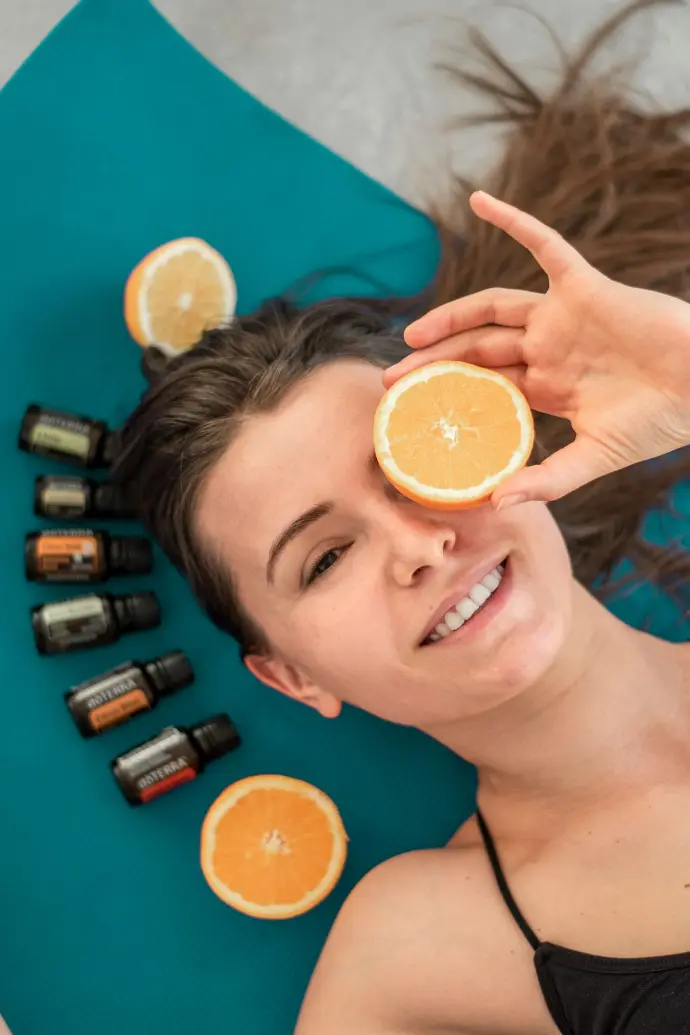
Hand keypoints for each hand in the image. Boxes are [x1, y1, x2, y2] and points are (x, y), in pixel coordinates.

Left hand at [384, 192, 689, 507]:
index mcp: (548, 388)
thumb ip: (546, 478)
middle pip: (477, 350)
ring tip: (410, 337)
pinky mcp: (584, 287)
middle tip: (391, 378)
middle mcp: (549, 350)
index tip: (409, 409)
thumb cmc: (660, 424)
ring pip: (494, 307)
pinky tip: (479, 201)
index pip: (484, 386)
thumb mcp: (595, 458)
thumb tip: (494, 502)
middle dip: (433, 363)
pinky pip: (545, 245)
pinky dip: (514, 221)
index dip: (447, 394)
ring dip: (451, 315)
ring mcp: (564, 317)